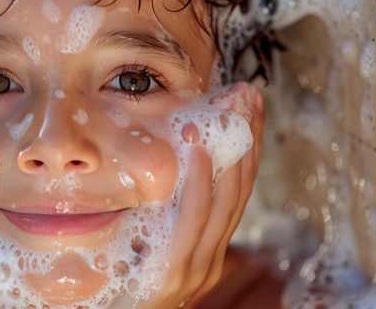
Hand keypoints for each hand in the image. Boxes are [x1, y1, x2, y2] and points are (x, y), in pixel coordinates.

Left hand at [143, 83, 263, 307]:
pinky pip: (193, 223)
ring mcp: (198, 266)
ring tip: (229, 113)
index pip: (237, 189)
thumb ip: (164, 209)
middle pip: (239, 190)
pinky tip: (197, 154)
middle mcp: (213, 255)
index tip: (250, 106)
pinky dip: (199, 186)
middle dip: (247, 140)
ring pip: (225, 204)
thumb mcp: (150, 239)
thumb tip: (162, 159)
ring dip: (230, 155)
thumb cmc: (125, 280)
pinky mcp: (176, 272)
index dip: (248, 146)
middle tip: (249, 96)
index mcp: (209, 245)